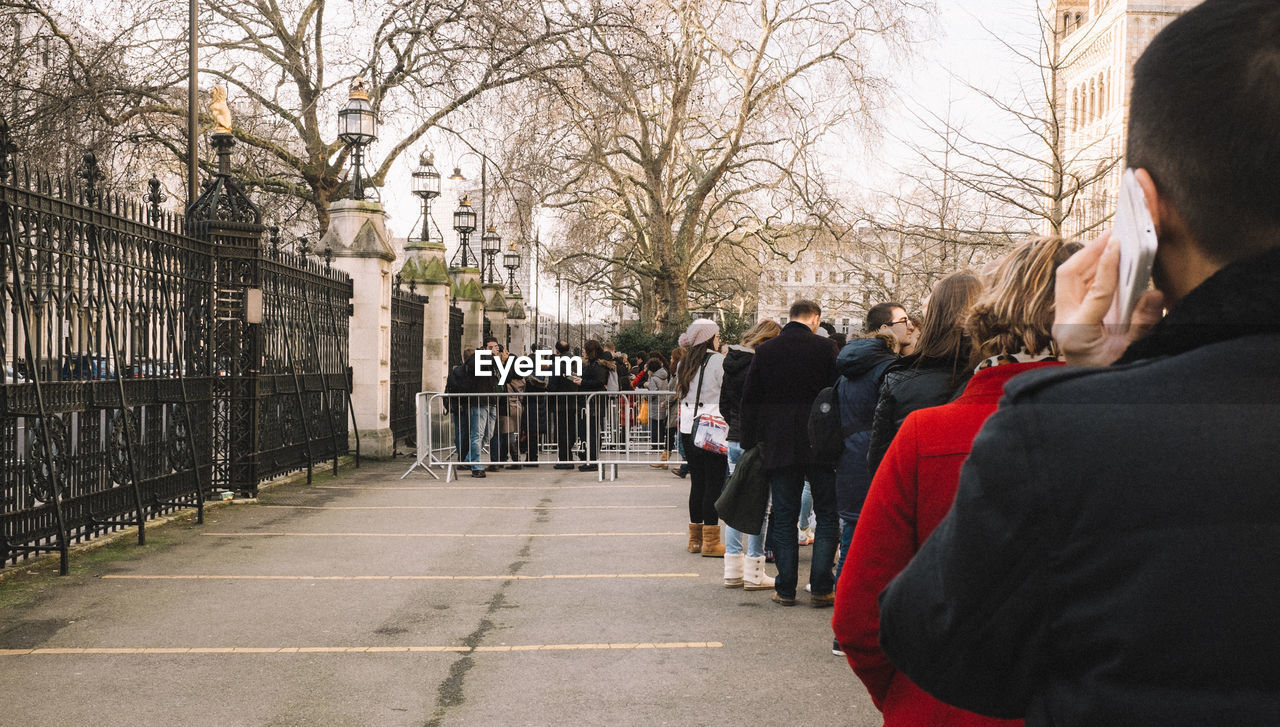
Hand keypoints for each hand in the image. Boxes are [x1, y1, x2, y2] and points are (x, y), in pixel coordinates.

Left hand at [1053, 231, 1165, 366]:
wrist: (1092, 393)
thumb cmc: (1112, 374)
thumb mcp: (1133, 352)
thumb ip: (1144, 324)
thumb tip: (1155, 294)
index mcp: (1079, 334)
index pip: (1094, 292)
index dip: (1108, 266)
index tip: (1118, 242)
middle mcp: (1065, 323)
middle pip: (1069, 276)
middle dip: (1090, 252)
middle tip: (1113, 233)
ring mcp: (1063, 319)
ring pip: (1070, 278)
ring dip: (1090, 258)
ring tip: (1112, 241)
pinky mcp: (1068, 316)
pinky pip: (1076, 285)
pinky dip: (1092, 271)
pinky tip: (1108, 261)